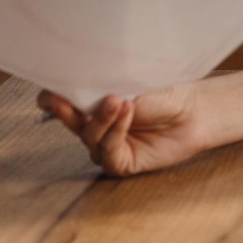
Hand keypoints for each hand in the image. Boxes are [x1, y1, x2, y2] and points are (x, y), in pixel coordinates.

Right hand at [37, 83, 208, 176]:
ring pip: (90, 136)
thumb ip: (103, 86)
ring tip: (117, 100)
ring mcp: (105, 147)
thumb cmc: (163, 94)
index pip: (60, 104)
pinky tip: (127, 112)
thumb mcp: (130, 84)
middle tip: (61, 98)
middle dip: (64, 110)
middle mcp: (94, 127)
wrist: (193, 110)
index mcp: (91, 105)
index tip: (49, 91)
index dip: (51, 99)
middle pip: (69, 121)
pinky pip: (109, 151)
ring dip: (102, 118)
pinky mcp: (120, 164)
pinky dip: (116, 130)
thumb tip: (77, 79)